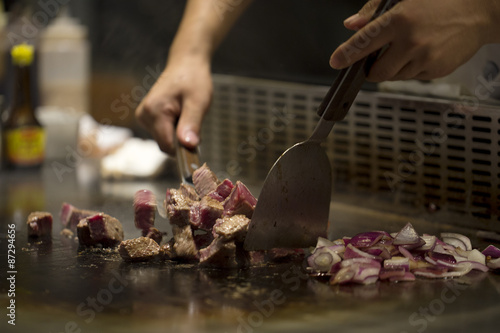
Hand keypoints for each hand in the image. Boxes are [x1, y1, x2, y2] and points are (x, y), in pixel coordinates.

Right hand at [135, 56, 211, 154]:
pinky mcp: (147, 118)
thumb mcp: (198, 102)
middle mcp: (144, 115)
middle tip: (194, 121)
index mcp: (154, 112)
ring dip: (179, 134)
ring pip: (165, 141)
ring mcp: (144, 117)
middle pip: (166, 145)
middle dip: (182, 140)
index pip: (168, 146)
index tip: (198, 144)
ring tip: (187, 114)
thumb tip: (189, 146)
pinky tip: (180, 115)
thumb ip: (192, 124)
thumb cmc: (193, 80)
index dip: (184, 150)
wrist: (186, 65)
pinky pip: (163, 134)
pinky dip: (175, 130)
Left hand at [330, 0, 499, 81]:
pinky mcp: (436, 71)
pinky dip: (411, 70)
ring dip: (394, 68)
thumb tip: (352, 26)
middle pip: (376, 73)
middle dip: (372, 69)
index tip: (335, 61)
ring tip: (409, 48)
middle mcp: (411, 42)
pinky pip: (412, 79)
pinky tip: (423, 53)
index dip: (347, 53)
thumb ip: (374, 12)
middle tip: (378, 58)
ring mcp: (425, 59)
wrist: (478, 11)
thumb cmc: (439, 2)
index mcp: (399, 19)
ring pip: (394, 78)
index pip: (364, 41)